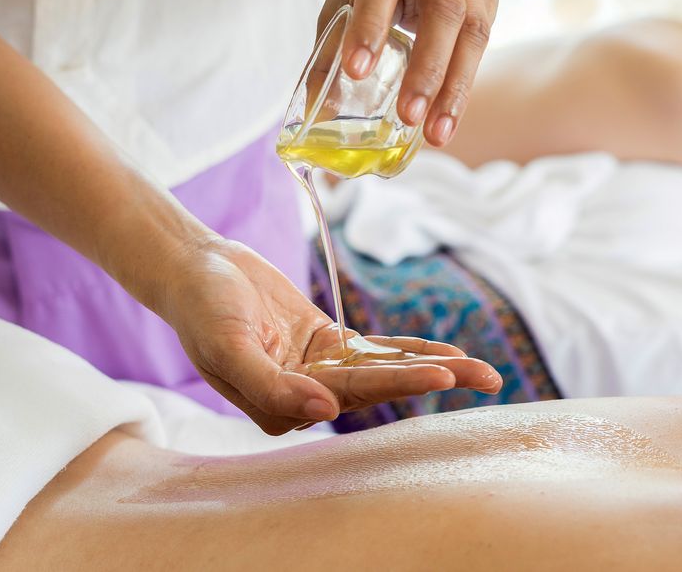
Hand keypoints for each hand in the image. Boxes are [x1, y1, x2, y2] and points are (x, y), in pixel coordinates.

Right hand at [157, 237, 501, 434]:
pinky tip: (448, 353)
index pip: (350, 396)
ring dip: (432, 367)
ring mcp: (319, 370)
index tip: (441, 375)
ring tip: (483, 371)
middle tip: (487, 377)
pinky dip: (410, 350)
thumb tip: (323, 413)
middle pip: (379, 388)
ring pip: (384, 371)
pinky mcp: (326, 344)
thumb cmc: (202, 308)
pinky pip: (375, 350)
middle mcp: (305, 395)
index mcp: (280, 406)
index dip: (398, 384)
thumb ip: (270, 385)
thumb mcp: (227, 345)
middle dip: (433, 381)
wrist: (194, 268)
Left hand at [319, 0, 498, 146]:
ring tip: (436, 133)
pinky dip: (463, 86)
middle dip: (427, 69)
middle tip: (409, 115)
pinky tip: (448, 118)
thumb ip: (332, 44)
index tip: (357, 70)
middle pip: (442, 11)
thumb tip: (320, 107)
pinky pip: (481, 46)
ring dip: (455, 89)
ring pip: (473, 32)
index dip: (370, 27)